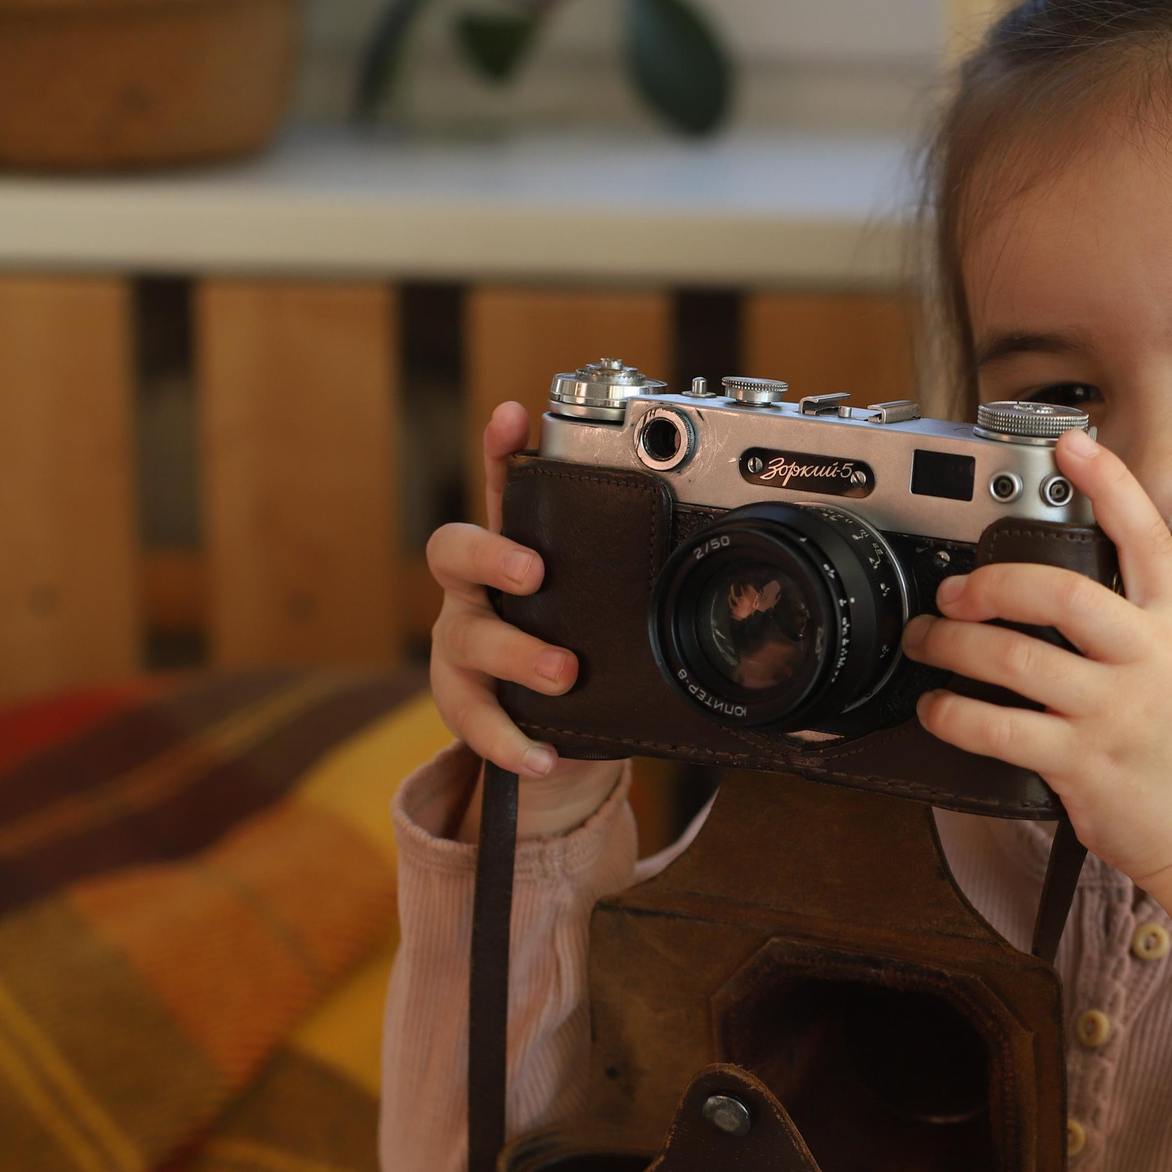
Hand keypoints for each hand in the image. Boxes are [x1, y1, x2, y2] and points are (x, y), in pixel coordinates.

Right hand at [429, 400, 624, 840]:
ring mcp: (462, 643)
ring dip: (516, 653)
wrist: (549, 726)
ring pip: (468, 636)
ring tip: (562, 672)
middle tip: (536, 571)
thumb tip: (718, 543)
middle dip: (492, 555)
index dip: (500, 451)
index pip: (501, 489)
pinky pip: (474, 720)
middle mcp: (475, 589)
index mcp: (511, 550)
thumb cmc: (578, 645)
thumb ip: (632, 576)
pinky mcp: (462, 700)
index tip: (516, 416)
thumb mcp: (602, 606)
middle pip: (454, 551)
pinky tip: (541, 755)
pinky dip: (508, 740)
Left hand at [902, 429, 1171, 1035]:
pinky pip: (999, 730)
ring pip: (1014, 660)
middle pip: (1059, 592)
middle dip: (992, 582)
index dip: (1108, 484)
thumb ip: (1153, 632)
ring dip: (954, 647)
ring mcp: (1114, 713)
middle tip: (956, 590)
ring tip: (929, 643)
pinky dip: (955, 717)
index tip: (1072, 444)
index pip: (1146, 538)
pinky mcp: (1083, 765)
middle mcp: (1147, 662)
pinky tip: (938, 710)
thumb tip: (1091, 605)